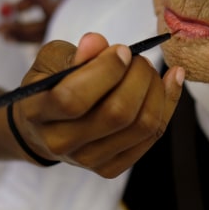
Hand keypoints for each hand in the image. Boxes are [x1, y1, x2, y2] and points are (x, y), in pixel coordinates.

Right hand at [8, 32, 184, 177]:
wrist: (44, 128)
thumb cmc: (51, 86)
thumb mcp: (52, 61)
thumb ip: (74, 53)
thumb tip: (96, 42)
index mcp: (37, 112)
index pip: (74, 99)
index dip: (105, 71)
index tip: (122, 50)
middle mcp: (60, 143)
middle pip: (117, 114)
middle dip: (138, 77)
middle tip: (138, 58)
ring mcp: (88, 160)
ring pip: (142, 126)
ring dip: (155, 89)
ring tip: (148, 69)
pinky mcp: (111, 167)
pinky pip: (153, 136)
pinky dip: (168, 103)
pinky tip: (170, 79)